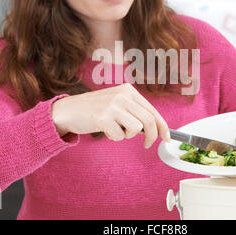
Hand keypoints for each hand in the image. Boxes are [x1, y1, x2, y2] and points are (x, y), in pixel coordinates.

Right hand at [51, 83, 169, 147]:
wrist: (68, 110)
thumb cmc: (94, 110)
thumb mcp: (116, 103)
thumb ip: (134, 111)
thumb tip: (155, 128)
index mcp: (128, 90)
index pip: (152, 110)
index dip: (163, 126)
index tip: (167, 137)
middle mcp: (122, 95)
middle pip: (149, 120)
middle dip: (152, 136)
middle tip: (147, 145)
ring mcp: (113, 105)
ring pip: (136, 128)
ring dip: (127, 135)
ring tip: (115, 129)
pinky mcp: (104, 117)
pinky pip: (119, 136)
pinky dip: (114, 137)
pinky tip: (104, 129)